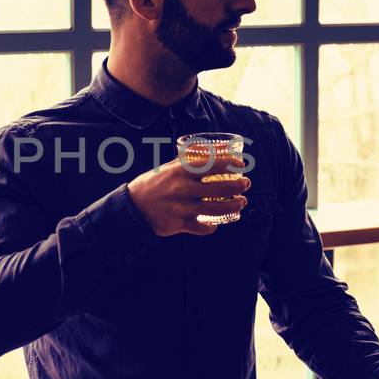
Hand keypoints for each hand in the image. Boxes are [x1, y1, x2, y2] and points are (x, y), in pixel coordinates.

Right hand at [126, 159, 249, 236]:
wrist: (132, 207)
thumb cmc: (152, 184)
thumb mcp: (167, 168)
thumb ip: (187, 161)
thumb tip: (210, 151)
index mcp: (180, 170)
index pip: (212, 163)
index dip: (231, 163)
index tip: (241, 164)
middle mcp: (182, 188)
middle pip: (220, 187)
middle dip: (239, 185)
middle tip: (246, 183)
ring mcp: (182, 207)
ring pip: (217, 208)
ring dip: (234, 206)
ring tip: (241, 202)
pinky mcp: (180, 224)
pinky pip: (203, 227)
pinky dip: (212, 226)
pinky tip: (216, 222)